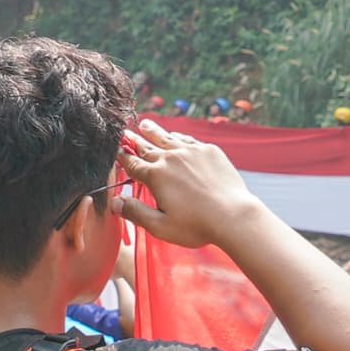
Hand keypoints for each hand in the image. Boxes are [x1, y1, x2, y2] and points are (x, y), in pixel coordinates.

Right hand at [113, 121, 264, 247]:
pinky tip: (176, 137)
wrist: (233, 215)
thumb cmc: (196, 225)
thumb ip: (136, 213)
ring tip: (145, 124)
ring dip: (154, 131)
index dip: (122, 156)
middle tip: (125, 132)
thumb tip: (115, 202)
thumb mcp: (160, 226)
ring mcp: (191, 151)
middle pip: (147, 146)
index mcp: (155, 176)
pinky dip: (178, 137)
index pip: (132, 163)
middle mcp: (171, 158)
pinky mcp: (209, 151)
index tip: (115, 150)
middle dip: (134, 139)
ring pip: (167, 137)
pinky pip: (188, 139)